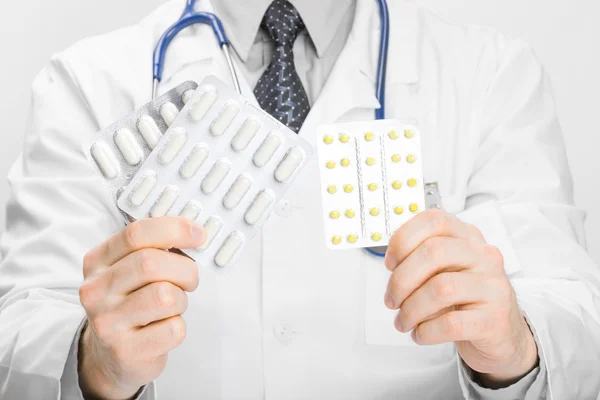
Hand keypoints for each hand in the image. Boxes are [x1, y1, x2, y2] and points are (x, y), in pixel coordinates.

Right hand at [78, 217, 204, 399]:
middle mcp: (96, 290)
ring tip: (172, 306)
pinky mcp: (126, 350)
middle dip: (184, 269)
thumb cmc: (130, 303)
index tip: (199, 234)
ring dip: (181, 299)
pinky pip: (173, 329)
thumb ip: (153, 247)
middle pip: (151, 263)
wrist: (109, 356)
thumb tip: (193, 231)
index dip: (174, 229)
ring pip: (166, 296)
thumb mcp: (129, 270)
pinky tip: (163, 328)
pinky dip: (178, 327)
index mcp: (97, 262)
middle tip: (190, 279)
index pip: (136, 234)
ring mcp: (107, 322)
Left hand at [384, 210, 537, 387]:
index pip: (434, 220)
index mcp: (468, 238)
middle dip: (401, 279)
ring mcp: (492, 287)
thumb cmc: (466, 298)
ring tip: (404, 321)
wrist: (502, 334)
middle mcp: (484, 256)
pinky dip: (426, 331)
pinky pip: (450, 323)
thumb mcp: (446, 270)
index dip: (404, 238)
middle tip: (391, 300)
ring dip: (411, 309)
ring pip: (440, 289)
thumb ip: (421, 259)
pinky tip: (421, 334)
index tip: (390, 262)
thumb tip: (391, 263)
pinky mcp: (494, 320)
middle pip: (433, 252)